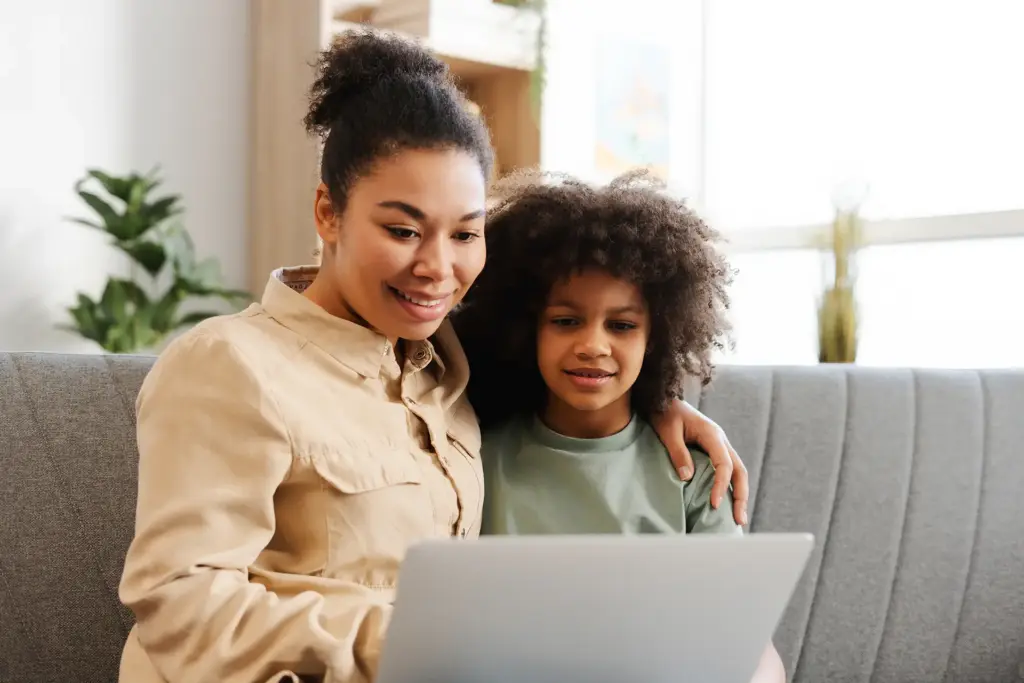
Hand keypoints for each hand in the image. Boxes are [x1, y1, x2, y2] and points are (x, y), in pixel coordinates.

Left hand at [652, 398, 748, 525]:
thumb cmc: (664, 414)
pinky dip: (729, 487)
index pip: (724, 464)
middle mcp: (720, 440)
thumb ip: (678, 453)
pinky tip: (726, 503)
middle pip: (739, 470)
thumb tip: (687, 477)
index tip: (715, 504)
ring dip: (738, 494)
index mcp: (712, 434)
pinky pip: (727, 470)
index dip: (721, 485)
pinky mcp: (713, 451)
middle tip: (739, 520)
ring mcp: (719, 445)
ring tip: (737, 519)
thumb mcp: (668, 432)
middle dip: (741, 496)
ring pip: (737, 472)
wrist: (662, 400)